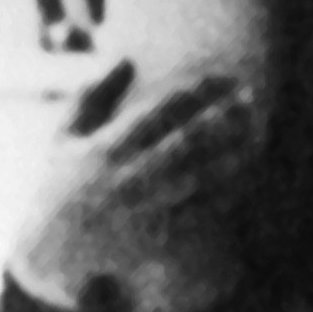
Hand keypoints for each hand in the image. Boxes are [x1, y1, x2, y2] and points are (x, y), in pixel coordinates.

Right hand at [5, 61, 258, 311]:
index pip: (159, 111)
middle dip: (221, 116)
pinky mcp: (155, 236)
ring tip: (259, 130)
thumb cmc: (60, 188)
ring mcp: (143, 209)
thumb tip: (126, 57)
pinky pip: (198, 210)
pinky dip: (226, 190)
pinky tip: (248, 171)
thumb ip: (93, 97)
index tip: (223, 76)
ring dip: (231, 151)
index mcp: (105, 150)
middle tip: (250, 96)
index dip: (195, 91)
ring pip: (199, 175)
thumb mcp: (64, 140)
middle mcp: (126, 178)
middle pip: (185, 140)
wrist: (53, 254)